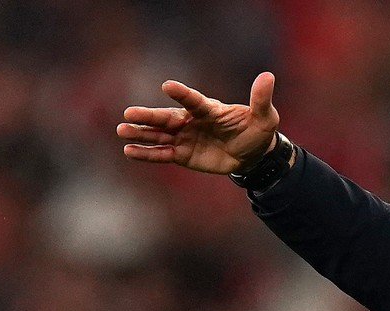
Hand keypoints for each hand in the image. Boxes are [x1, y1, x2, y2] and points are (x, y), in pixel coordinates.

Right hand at [118, 73, 279, 174]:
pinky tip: (129, 151)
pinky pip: (163, 154)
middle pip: (168, 118)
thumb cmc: (257, 131)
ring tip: (121, 130)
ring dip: (141, 134)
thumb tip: (268, 76)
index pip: (194, 101)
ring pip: (160, 135)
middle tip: (128, 113)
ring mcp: (185, 138)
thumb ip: (261, 99)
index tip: (168, 86)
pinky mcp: (183, 155)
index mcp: (209, 109)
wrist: (253, 155)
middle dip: (149, 117)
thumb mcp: (264, 117)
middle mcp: (192, 121)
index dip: (182, 94)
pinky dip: (147, 153)